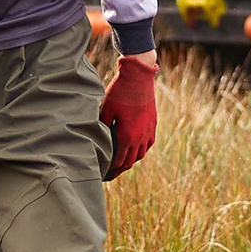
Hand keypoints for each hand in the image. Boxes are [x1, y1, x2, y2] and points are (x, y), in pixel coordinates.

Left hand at [99, 51, 157, 180]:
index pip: (118, 161)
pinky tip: (135, 149)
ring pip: (140, 154)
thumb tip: (98, 140)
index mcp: (127, 137)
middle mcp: (139, 138)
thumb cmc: (119, 92)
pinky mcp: (153, 124)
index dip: (110, 169)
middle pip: (129, 162)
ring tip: (122, 163)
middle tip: (109, 174)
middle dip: (119, 170)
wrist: (139, 77)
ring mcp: (148, 132)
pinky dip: (141, 150)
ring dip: (130, 161)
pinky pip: (148, 144)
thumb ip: (102, 127)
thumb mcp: (105, 110)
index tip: (102, 172)